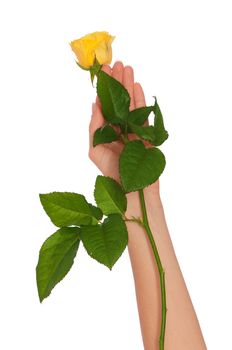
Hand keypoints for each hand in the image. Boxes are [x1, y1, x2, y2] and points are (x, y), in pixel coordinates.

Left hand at [88, 61, 159, 213]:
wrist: (132, 190)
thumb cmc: (111, 172)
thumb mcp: (95, 149)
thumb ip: (96, 126)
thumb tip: (95, 104)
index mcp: (105, 130)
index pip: (104, 104)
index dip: (104, 87)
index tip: (103, 70)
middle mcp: (119, 127)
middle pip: (118, 100)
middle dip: (117, 81)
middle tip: (117, 62)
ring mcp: (133, 129)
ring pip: (131, 103)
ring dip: (129, 85)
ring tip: (128, 68)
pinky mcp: (146, 134)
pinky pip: (144, 114)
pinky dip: (141, 100)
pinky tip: (138, 86)